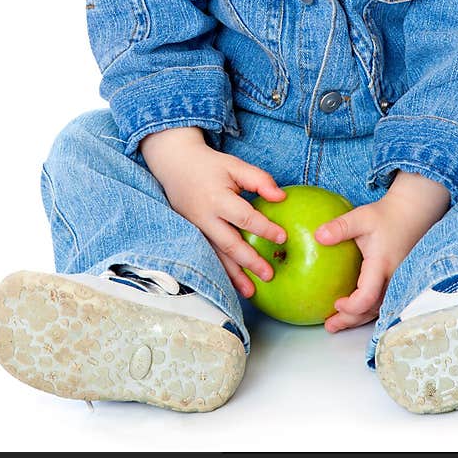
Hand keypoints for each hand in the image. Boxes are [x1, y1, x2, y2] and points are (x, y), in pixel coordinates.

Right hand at [138, 127, 287, 296]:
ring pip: (216, 257)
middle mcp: (204, 218)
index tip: (283, 237)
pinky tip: (232, 284)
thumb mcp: (235, 166)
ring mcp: (195, 229)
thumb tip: (281, 197)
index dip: (265, 229)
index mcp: (217, 198)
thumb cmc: (210, 166)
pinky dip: (220, 272)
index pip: (245, 218)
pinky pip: (207, 256)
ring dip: (233, 277)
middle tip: (269, 275)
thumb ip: (259, 180)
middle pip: (230, 244)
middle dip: (250, 262)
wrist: (174, 165)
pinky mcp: (191, 235)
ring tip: (251, 293)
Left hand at [313, 172, 449, 332]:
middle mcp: (393, 278)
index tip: (335, 303)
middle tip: (330, 325)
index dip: (352, 306)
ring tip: (338, 324)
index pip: (368, 296)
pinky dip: (367, 309)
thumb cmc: (386, 215)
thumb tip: (318, 235)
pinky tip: (355, 311)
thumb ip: (340, 227)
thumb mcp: (361, 217)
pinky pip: (384, 301)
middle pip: (372, 309)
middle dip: (350, 320)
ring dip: (358, 318)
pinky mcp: (399, 281)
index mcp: (382, 265)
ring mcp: (398, 281)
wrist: (413, 213)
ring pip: (379, 309)